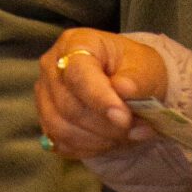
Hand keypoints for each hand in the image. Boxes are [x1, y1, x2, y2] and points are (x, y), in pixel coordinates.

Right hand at [35, 30, 167, 161]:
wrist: (128, 83)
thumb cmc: (134, 70)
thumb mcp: (145, 68)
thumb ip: (136, 80)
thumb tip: (123, 91)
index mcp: (75, 43)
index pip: (78, 74)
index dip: (100, 99)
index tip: (123, 118)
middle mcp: (51, 67)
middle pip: (68, 106)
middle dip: (106, 125)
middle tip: (136, 128)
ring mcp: (45, 96)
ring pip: (62, 129)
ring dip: (99, 140)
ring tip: (127, 135)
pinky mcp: (46, 121)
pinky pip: (61, 144)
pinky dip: (89, 148)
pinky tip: (110, 141)